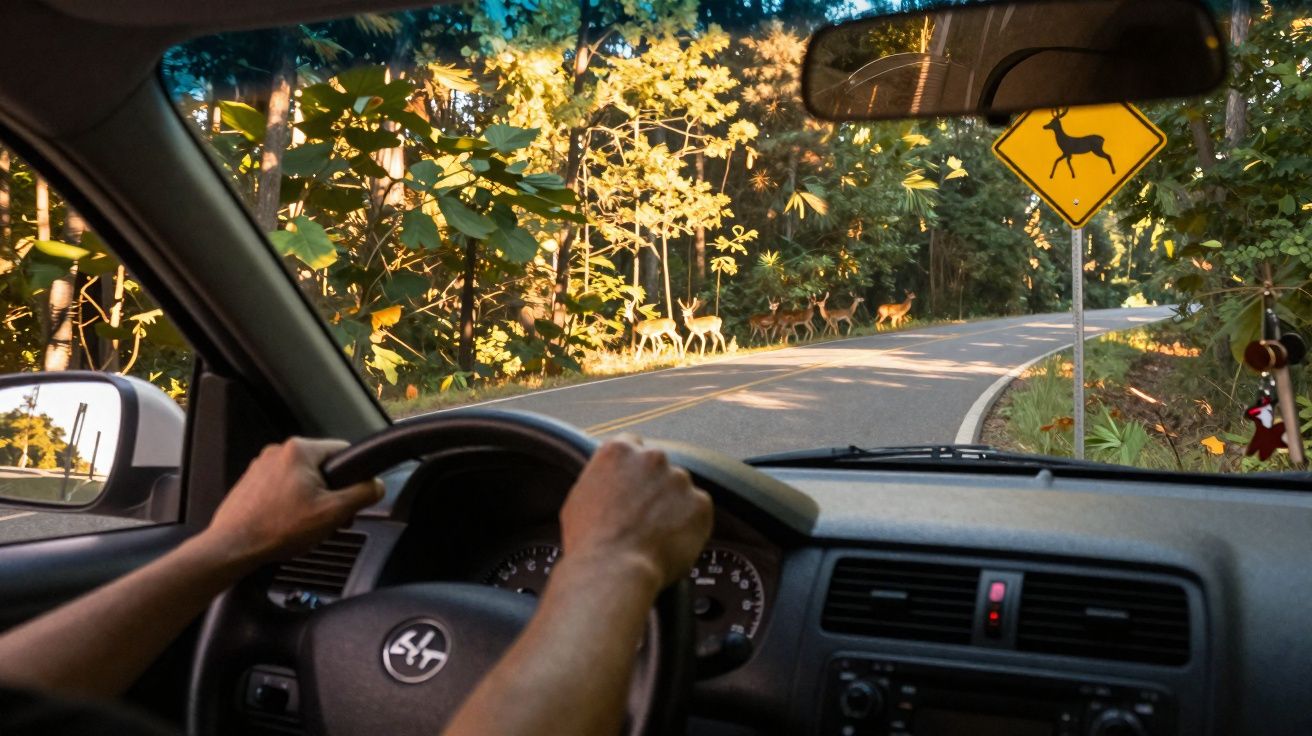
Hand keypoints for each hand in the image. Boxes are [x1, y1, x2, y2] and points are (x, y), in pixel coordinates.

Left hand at [200, 438, 382, 564]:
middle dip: (330, 493)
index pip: (343, 451)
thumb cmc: (277, 529)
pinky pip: (281, 489)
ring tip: (306, 526)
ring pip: (301, 480)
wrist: (232, 547)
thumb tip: (377, 485)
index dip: (354, 476)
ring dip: (310, 500)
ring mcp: (260, 467)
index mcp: (299, 450)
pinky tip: (288, 526)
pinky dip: (289, 505)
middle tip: (330, 518)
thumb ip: (363, 494)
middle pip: (322, 468)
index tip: (351, 498)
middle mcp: (277, 452)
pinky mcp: (250, 484)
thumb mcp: (333, 512)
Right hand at [559, 437, 712, 591]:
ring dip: (672, 506)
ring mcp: (679, 479)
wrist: (612, 570)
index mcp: (619, 451)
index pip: (633, 446)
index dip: (633, 470)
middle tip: (643, 516)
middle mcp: (652, 458)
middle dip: (654, 487)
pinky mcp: (700, 504)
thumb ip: (600, 480)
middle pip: (659, 467)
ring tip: (655, 535)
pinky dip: (690, 526)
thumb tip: (606, 484)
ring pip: (680, 490)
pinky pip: (698, 512)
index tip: (633, 485)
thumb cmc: (589, 542)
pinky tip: (670, 542)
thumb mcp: (579, 499)